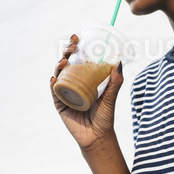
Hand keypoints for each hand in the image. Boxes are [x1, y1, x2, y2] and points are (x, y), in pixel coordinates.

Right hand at [50, 34, 123, 148]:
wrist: (98, 137)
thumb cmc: (105, 116)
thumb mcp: (111, 96)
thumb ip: (116, 80)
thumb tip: (119, 61)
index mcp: (84, 77)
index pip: (78, 58)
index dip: (76, 46)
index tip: (77, 37)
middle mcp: (73, 83)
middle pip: (66, 63)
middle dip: (66, 52)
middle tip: (71, 46)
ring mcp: (65, 92)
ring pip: (59, 74)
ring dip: (59, 65)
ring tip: (64, 61)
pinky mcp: (60, 104)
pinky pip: (54, 92)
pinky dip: (53, 84)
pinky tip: (54, 79)